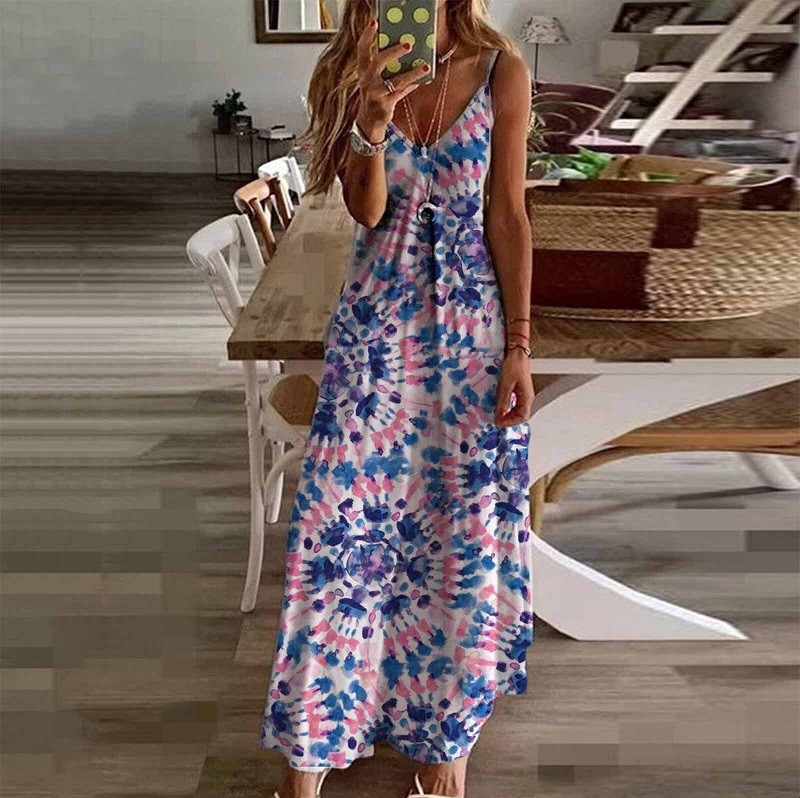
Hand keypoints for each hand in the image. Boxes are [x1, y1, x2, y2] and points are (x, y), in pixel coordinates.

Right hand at [355, 17, 429, 140]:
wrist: (369, 121)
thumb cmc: (374, 95)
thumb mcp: (374, 79)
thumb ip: (384, 65)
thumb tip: (404, 48)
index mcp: (363, 71)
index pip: (362, 50)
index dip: (366, 36)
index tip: (374, 23)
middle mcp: (367, 81)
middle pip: (378, 62)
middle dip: (393, 52)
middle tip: (408, 44)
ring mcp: (376, 94)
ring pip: (396, 80)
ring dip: (412, 73)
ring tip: (425, 66)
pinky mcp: (385, 105)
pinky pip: (402, 92)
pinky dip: (412, 85)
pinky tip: (422, 79)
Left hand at [495, 348, 534, 427]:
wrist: (517, 353)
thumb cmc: (513, 366)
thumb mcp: (505, 385)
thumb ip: (502, 402)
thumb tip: (499, 417)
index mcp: (527, 397)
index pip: (522, 416)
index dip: (510, 422)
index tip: (498, 423)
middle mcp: (528, 397)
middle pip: (521, 415)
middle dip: (509, 420)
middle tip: (496, 420)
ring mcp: (524, 394)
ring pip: (518, 410)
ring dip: (508, 415)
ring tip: (497, 415)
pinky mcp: (519, 390)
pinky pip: (515, 404)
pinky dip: (508, 408)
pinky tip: (500, 406)